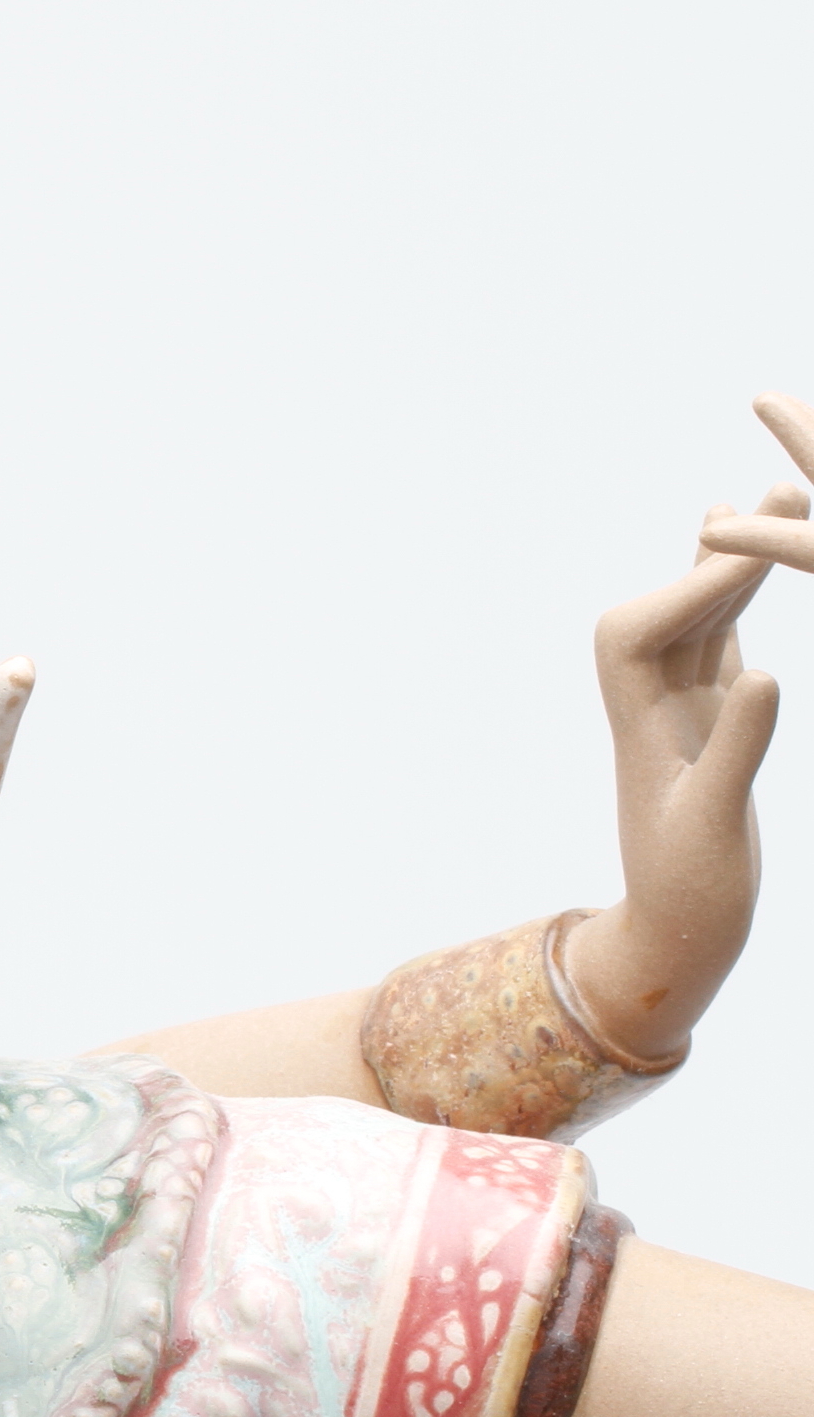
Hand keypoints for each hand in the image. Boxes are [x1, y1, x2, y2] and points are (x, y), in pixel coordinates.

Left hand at [559, 456, 799, 1065]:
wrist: (677, 929)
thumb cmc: (688, 892)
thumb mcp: (712, 820)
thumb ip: (737, 745)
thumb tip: (768, 671)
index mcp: (637, 726)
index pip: (638, 633)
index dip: (692, 588)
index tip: (748, 548)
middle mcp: (647, 704)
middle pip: (668, 607)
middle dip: (718, 553)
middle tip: (778, 488)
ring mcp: (676, 705)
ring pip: (698, 615)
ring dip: (734, 560)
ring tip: (780, 494)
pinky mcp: (707, 713)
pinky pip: (718, 637)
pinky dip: (739, 595)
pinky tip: (761, 556)